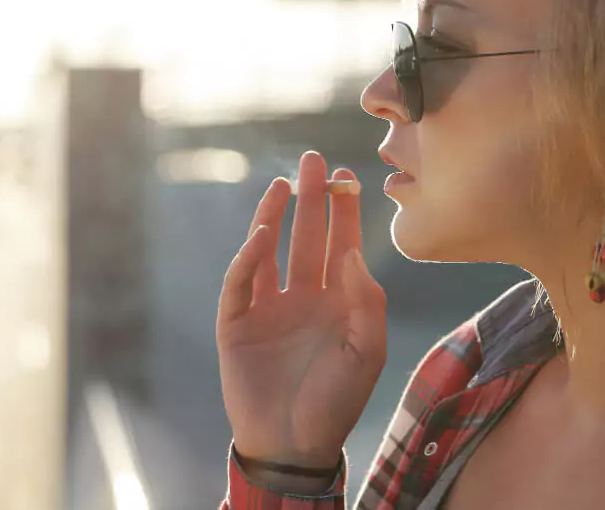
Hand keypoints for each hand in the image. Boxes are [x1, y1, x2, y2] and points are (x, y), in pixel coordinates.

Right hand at [216, 151, 387, 468]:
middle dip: (311, 199)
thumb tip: (352, 250)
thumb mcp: (367, 351)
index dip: (345, 212)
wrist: (294, 444)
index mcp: (337, 302)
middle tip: (314, 161)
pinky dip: (249, 256)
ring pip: (272, 250)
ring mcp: (268, 307)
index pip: (343, 246)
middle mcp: (303, 297)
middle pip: (307, 237)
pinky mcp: (236, 322)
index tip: (349, 177)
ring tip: (285, 183)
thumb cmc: (336, 401)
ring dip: (276, 216)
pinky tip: (264, 233)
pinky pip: (242, 282)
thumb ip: (366, 300)